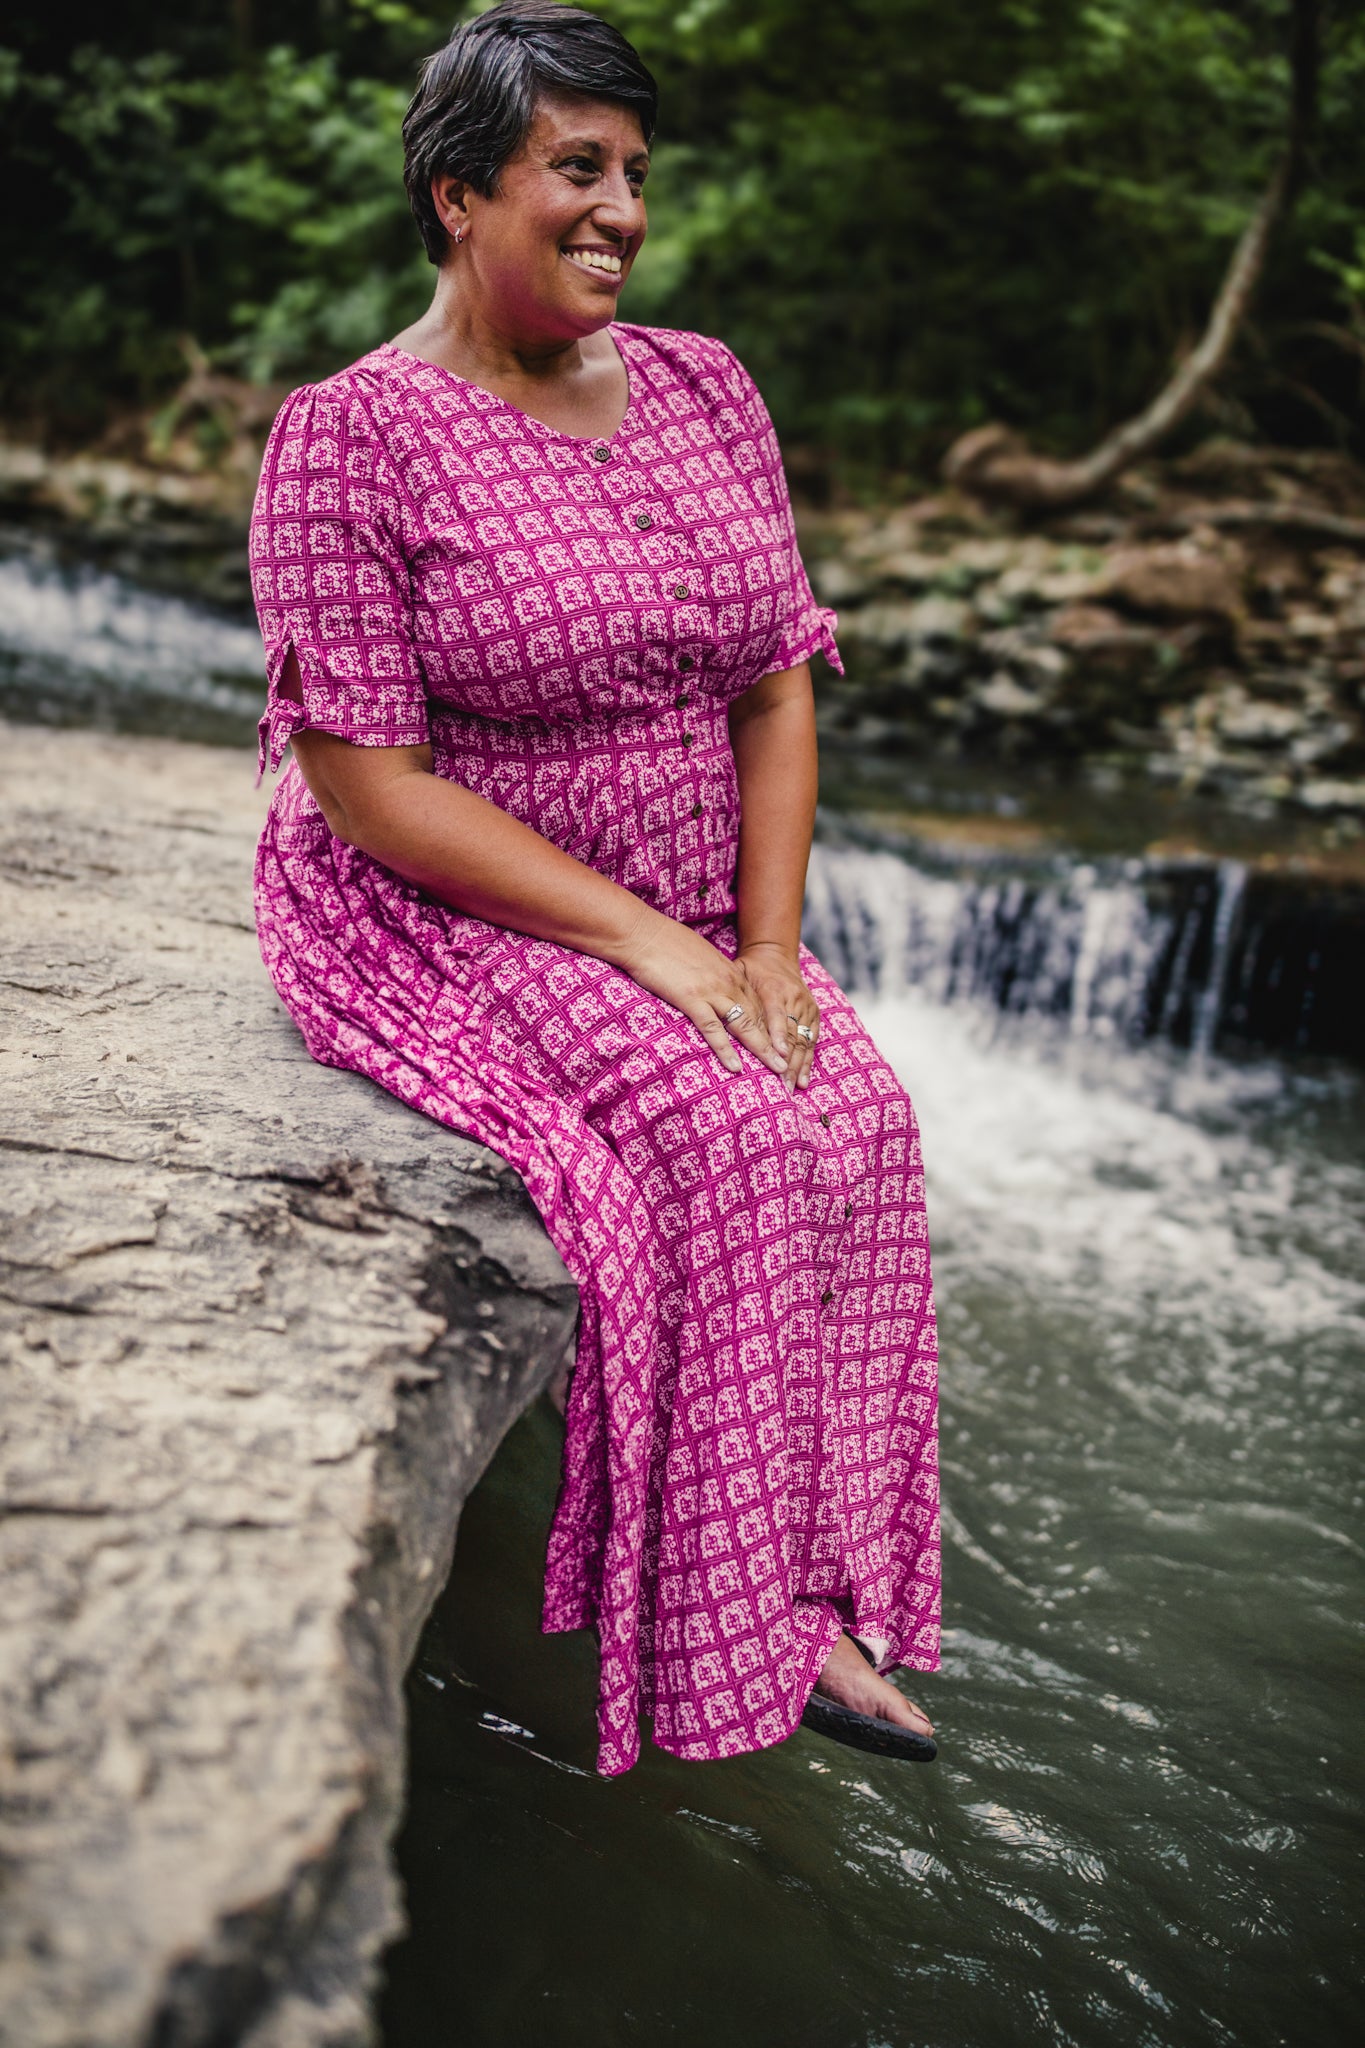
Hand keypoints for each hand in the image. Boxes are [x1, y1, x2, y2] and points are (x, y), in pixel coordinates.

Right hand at [615, 907, 788, 1078]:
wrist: (643, 933)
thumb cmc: (664, 943)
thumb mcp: (699, 956)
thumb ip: (712, 973)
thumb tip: (712, 985)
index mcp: (730, 972)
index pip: (758, 1004)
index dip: (772, 1027)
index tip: (782, 1046)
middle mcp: (727, 982)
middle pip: (758, 1017)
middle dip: (776, 1042)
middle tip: (788, 1065)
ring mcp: (711, 991)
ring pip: (744, 1024)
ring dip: (762, 1049)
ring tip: (776, 1070)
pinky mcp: (692, 999)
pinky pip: (713, 1029)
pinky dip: (726, 1050)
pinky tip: (736, 1067)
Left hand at [736, 941, 819, 1091]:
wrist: (775, 955)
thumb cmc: (751, 969)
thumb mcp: (739, 973)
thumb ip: (732, 994)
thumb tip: (712, 1012)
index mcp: (774, 989)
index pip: (777, 1016)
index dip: (778, 1037)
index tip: (777, 1056)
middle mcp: (794, 999)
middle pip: (792, 1034)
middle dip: (788, 1061)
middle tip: (782, 1084)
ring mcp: (806, 1007)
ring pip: (804, 1041)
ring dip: (799, 1067)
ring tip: (792, 1087)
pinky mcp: (813, 1014)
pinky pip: (812, 1041)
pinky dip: (808, 1061)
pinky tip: (804, 1080)